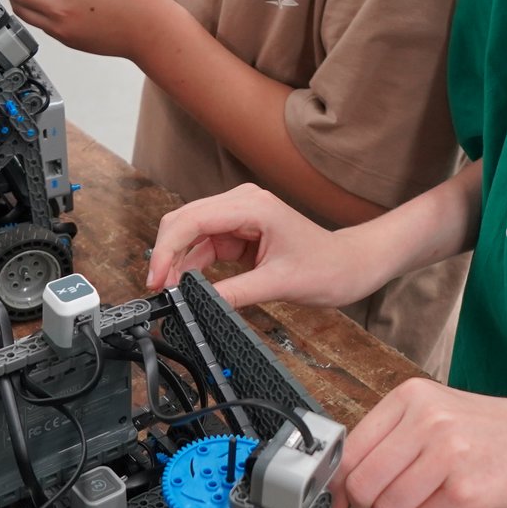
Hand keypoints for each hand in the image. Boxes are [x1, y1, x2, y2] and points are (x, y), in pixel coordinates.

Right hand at [145, 183, 376, 309]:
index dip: (168, 248)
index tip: (156, 277)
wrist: (350, 266)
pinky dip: (192, 264)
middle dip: (166, 253)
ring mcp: (240, 217)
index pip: (193, 219)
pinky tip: (186, 284)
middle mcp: (242, 204)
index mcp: (253, 206)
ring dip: (177, 261)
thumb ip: (235, 293)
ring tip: (170, 291)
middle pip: (185, 220)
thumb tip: (197, 303)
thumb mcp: (279, 284)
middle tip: (157, 287)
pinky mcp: (239, 232)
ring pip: (191, 233)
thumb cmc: (326, 267)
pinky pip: (205, 245)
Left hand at [333, 380, 506, 507]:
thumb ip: (398, 438)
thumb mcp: (444, 415)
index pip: (352, 446)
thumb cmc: (504, 434)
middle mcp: (428, 419)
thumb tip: (346, 478)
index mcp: (415, 395)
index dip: (339, 483)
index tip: (340, 501)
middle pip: (362, 480)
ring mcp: (448, 454)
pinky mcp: (468, 491)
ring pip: (385, 507)